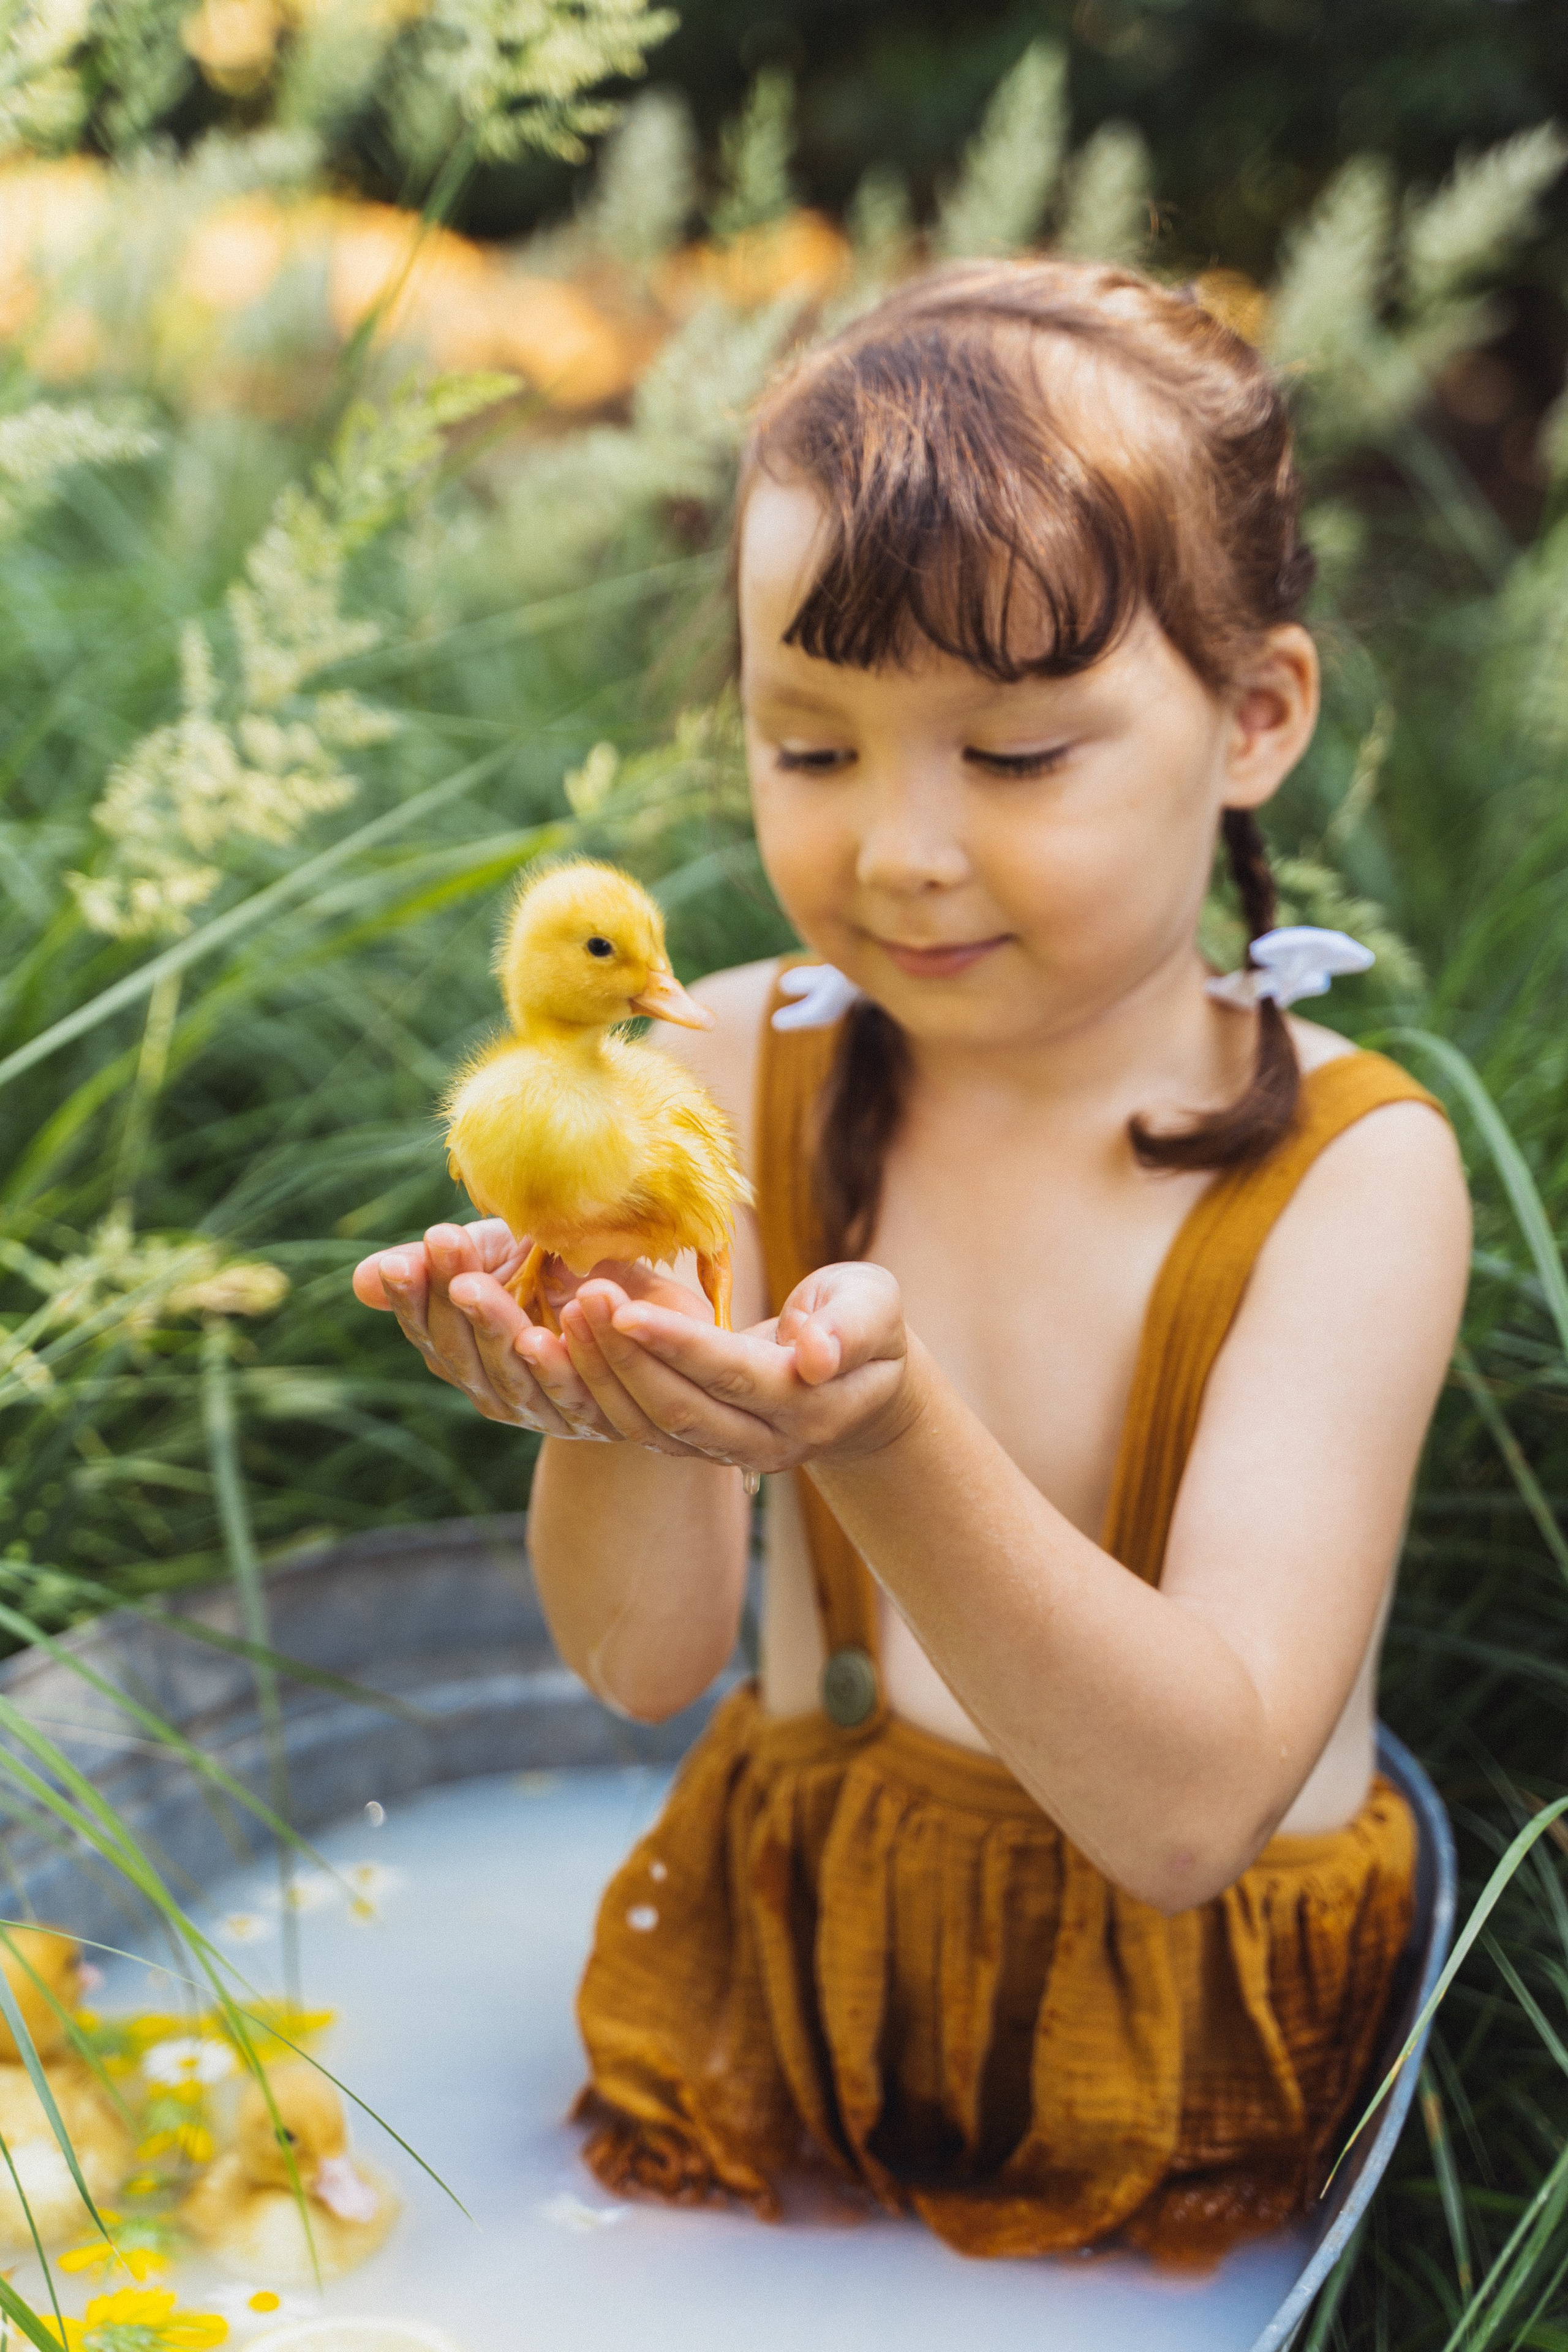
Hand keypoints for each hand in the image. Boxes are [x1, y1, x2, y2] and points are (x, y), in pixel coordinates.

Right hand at [351, 1223, 714, 1442]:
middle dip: (450, 1299)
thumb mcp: (493, 1258)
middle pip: (461, 1354)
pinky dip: (565, 1356)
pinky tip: (565, 1312)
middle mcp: (491, 1390)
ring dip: (495, 1329)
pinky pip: (575, 1390)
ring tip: (481, 1288)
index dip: (412, 1296)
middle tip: (444, 1249)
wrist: (634, 1311)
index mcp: (460, 1353)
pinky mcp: (593, 1417)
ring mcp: (540, 1410)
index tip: (404, 1256)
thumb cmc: (550, 1272)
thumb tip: (365, 1280)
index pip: (425, 1329)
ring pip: (511, 1375)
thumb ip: (438, 1267)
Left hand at [553, 1260, 920, 1473]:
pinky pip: (642, 1428)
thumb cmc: (865, 1324)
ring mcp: (732, 1454)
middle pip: (682, 1409)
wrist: (862, 1384)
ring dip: (605, 1374)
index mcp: (813, 1406)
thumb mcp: (875, 1306)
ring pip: (653, 1427)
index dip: (678, 1346)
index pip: (733, 1376)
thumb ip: (851, 1328)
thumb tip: (817, 1358)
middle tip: (586, 1298)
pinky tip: (575, 1343)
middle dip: (626, 1356)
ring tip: (572, 1313)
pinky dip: (603, 1389)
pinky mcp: (701, 1448)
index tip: (626, 1309)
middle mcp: (769, 1444)